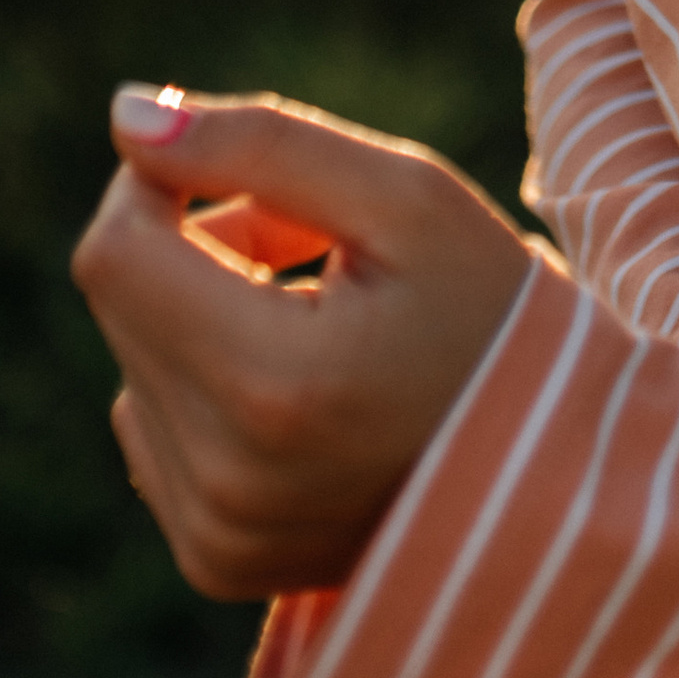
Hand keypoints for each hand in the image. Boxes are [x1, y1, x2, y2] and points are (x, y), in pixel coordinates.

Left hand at [70, 88, 534, 601]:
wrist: (562, 467)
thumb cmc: (488, 310)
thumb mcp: (406, 197)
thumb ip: (261, 142)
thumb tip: (123, 114)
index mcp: (275, 388)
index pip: (116, 253)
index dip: (159, 183)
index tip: (240, 170)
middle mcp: (228, 483)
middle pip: (121, 304)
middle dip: (195, 243)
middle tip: (307, 240)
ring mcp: (217, 537)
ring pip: (133, 366)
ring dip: (200, 316)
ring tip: (317, 313)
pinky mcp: (217, 563)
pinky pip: (153, 434)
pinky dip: (206, 390)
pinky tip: (301, 388)